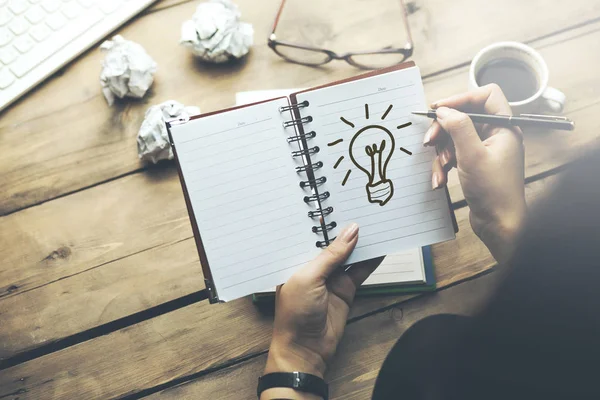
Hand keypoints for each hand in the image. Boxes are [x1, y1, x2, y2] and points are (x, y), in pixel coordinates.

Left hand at [262, 223, 380, 398]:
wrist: (305, 350)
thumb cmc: (296, 312)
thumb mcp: (310, 277)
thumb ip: (332, 254)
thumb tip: (352, 230)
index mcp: (295, 259)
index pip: (311, 234)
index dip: (325, 218)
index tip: (340, 199)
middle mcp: (313, 266)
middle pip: (332, 242)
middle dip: (345, 228)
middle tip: (362, 206)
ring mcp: (330, 278)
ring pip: (349, 255)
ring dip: (361, 243)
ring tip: (376, 222)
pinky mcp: (345, 290)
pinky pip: (359, 271)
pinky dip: (371, 261)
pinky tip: (381, 247)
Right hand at [425, 84, 525, 262]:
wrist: (499, 224)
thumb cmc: (494, 192)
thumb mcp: (472, 155)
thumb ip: (458, 127)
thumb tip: (444, 111)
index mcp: (504, 127)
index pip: (485, 96)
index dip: (460, 98)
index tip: (438, 109)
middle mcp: (496, 135)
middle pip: (464, 117)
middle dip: (444, 129)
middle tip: (429, 140)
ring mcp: (485, 150)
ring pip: (455, 137)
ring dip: (442, 152)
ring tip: (441, 167)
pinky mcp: (475, 164)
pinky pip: (454, 155)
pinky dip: (444, 165)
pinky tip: (440, 180)